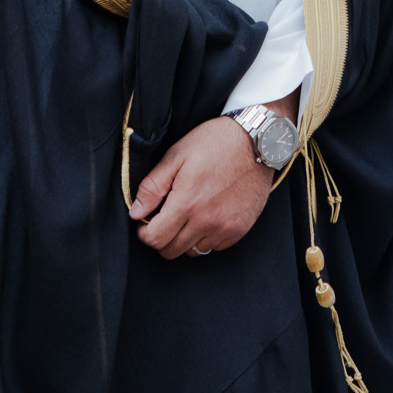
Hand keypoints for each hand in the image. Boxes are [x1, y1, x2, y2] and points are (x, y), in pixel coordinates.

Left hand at [129, 116, 272, 258]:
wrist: (256, 141)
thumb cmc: (214, 143)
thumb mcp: (176, 156)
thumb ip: (152, 187)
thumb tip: (136, 212)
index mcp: (186, 203)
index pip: (155, 239)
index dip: (144, 233)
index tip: (146, 222)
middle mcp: (206, 222)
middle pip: (171, 251)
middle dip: (162, 238)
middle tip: (165, 219)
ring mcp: (225, 228)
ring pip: (192, 252)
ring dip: (184, 239)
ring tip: (187, 216)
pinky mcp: (239, 229)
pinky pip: (214, 247)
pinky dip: (206, 237)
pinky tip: (206, 216)